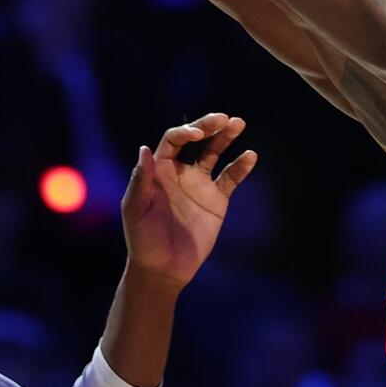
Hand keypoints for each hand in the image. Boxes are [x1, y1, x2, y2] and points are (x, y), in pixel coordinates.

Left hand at [121, 113, 257, 290]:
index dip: (185, 133)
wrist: (163, 268)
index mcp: (159, 169)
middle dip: (208, 126)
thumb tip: (144, 148)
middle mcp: (180, 172)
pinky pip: (230, 178)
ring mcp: (200, 185)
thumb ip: (140, 179)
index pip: (174, 140)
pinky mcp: (216, 200)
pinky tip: (250, 156)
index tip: (198, 134)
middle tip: (224, 118)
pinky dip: (240, 167)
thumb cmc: (143, 239)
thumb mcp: (135, 209)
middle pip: (196, 140)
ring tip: (238, 123)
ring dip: (225, 137)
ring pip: (215, 153)